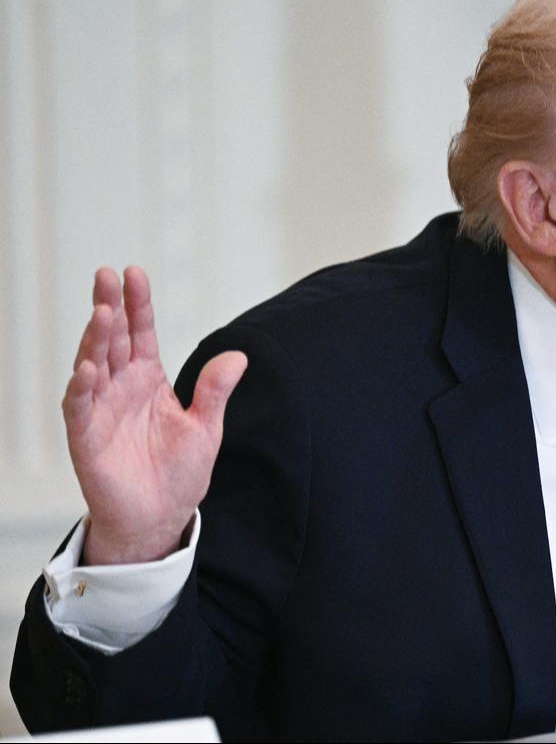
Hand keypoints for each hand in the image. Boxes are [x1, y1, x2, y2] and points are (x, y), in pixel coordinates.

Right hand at [63, 267, 246, 564]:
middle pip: (113, 340)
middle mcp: (120, 388)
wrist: (160, 518)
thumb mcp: (206, 427)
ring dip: (95, 339)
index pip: (141, 333)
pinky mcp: (86, 438)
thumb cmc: (179, 473)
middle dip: (109, 307)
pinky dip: (81, 389)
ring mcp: (100, 411)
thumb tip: (239, 356)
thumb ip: (215, 391)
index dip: (137, 304)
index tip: (134, 273)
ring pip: (93, 366)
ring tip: (102, 311)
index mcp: (148, 380)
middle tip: (106, 275)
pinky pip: (79, 409)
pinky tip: (87, 369)